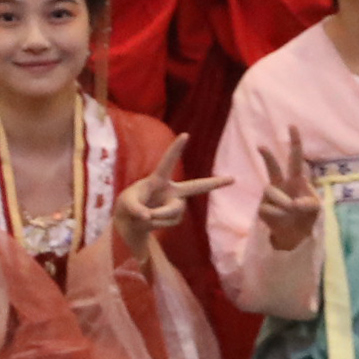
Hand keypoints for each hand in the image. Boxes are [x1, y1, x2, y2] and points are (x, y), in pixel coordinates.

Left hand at [111, 145, 226, 248]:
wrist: (131, 223)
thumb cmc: (127, 206)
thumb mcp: (125, 204)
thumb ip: (135, 209)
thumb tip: (148, 217)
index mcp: (158, 179)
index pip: (168, 162)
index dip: (176, 149)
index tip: (185, 135)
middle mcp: (172, 190)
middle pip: (196, 187)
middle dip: (216, 183)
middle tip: (233, 179)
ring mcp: (176, 204)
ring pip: (172, 210)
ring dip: (157, 216)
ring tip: (145, 217)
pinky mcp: (176, 217)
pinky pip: (169, 222)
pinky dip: (157, 223)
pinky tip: (151, 222)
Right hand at [257, 133, 323, 253]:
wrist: (294, 235)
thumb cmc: (306, 216)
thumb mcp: (315, 208)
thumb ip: (309, 203)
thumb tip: (293, 203)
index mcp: (296, 180)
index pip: (296, 158)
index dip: (295, 142)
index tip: (292, 126)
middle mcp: (280, 184)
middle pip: (273, 167)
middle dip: (267, 157)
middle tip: (261, 146)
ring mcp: (269, 195)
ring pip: (272, 192)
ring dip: (284, 204)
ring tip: (291, 212)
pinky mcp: (262, 208)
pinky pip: (269, 208)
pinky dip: (279, 215)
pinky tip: (281, 219)